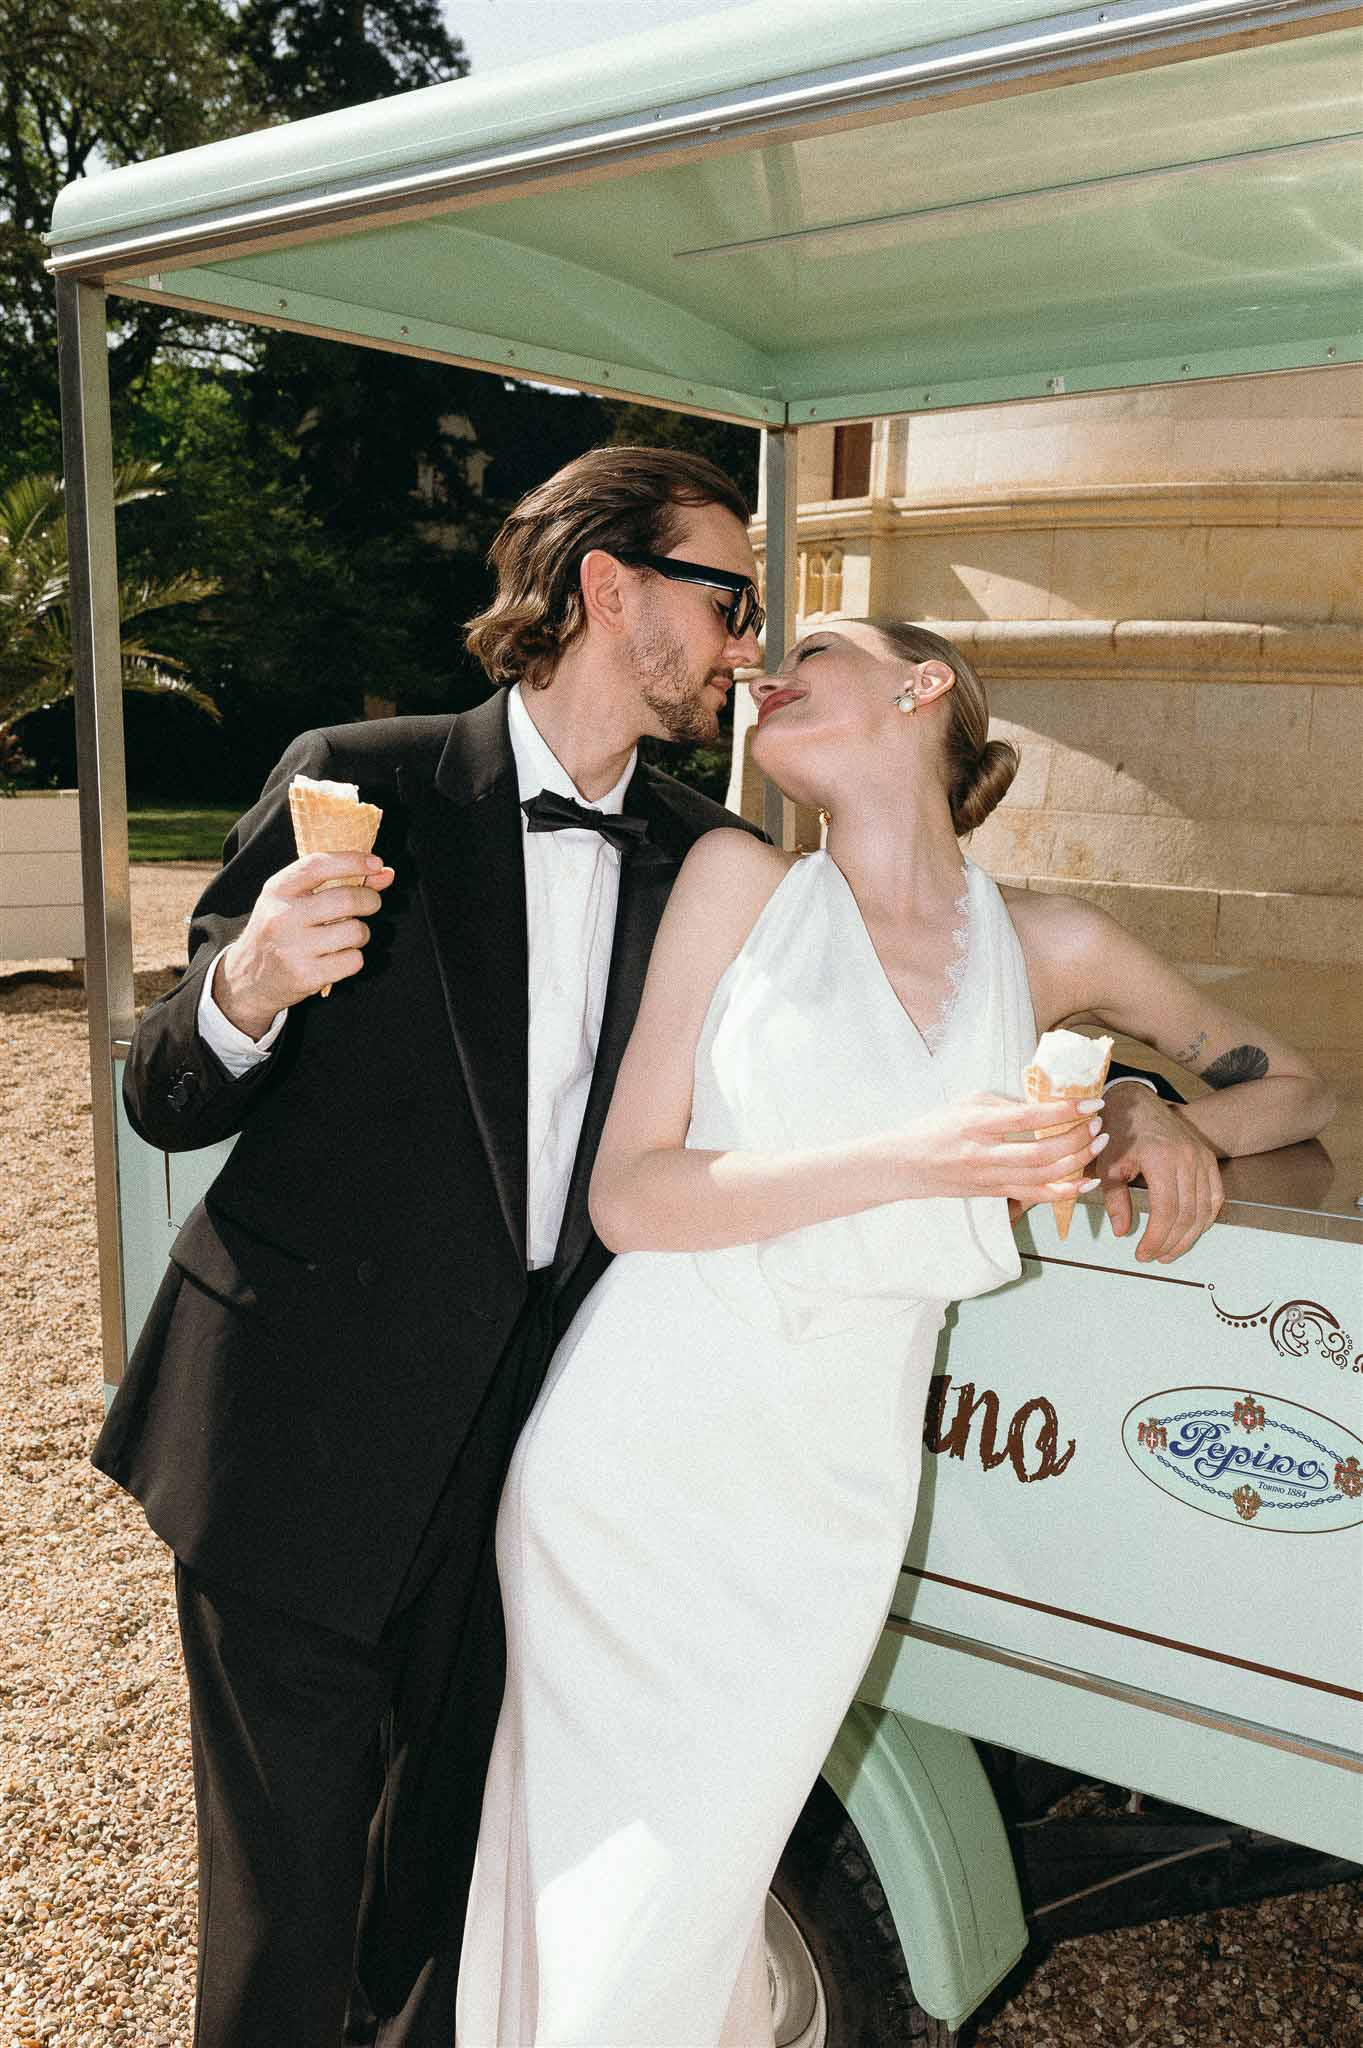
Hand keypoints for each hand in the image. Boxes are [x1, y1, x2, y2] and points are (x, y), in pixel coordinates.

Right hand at [214, 852, 394, 1036]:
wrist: (247, 978)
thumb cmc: (279, 931)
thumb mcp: (294, 899)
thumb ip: (337, 882)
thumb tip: (386, 873)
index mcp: (277, 890)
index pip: (319, 865)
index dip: (353, 861)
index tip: (377, 863)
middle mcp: (283, 916)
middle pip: (347, 899)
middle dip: (370, 900)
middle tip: (370, 904)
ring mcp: (293, 948)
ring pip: (356, 931)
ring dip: (361, 933)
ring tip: (345, 936)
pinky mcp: (306, 975)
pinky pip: (354, 960)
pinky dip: (353, 958)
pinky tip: (336, 958)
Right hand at [891, 1092, 1109, 1204]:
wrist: (907, 1165)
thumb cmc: (935, 1127)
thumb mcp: (966, 1103)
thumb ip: (1004, 1104)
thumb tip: (1043, 1106)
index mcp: (977, 1125)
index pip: (1029, 1118)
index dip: (1064, 1111)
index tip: (1090, 1102)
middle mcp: (985, 1154)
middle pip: (1042, 1152)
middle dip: (1077, 1138)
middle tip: (1097, 1123)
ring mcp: (991, 1178)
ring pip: (1044, 1177)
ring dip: (1077, 1160)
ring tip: (1097, 1143)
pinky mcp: (995, 1193)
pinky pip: (1036, 1195)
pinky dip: (1065, 1191)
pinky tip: (1086, 1182)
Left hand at [1097, 1085, 1222, 1262]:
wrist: (1136, 1101)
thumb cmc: (1118, 1131)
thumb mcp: (1108, 1165)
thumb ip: (1115, 1200)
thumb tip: (1122, 1232)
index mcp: (1160, 1158)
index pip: (1166, 1210)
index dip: (1156, 1238)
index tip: (1142, 1253)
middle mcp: (1187, 1158)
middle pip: (1187, 1214)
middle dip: (1171, 1242)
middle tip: (1155, 1256)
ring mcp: (1201, 1158)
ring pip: (1203, 1209)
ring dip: (1189, 1236)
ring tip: (1171, 1251)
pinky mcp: (1208, 1158)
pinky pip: (1215, 1196)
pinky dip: (1206, 1218)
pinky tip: (1192, 1232)